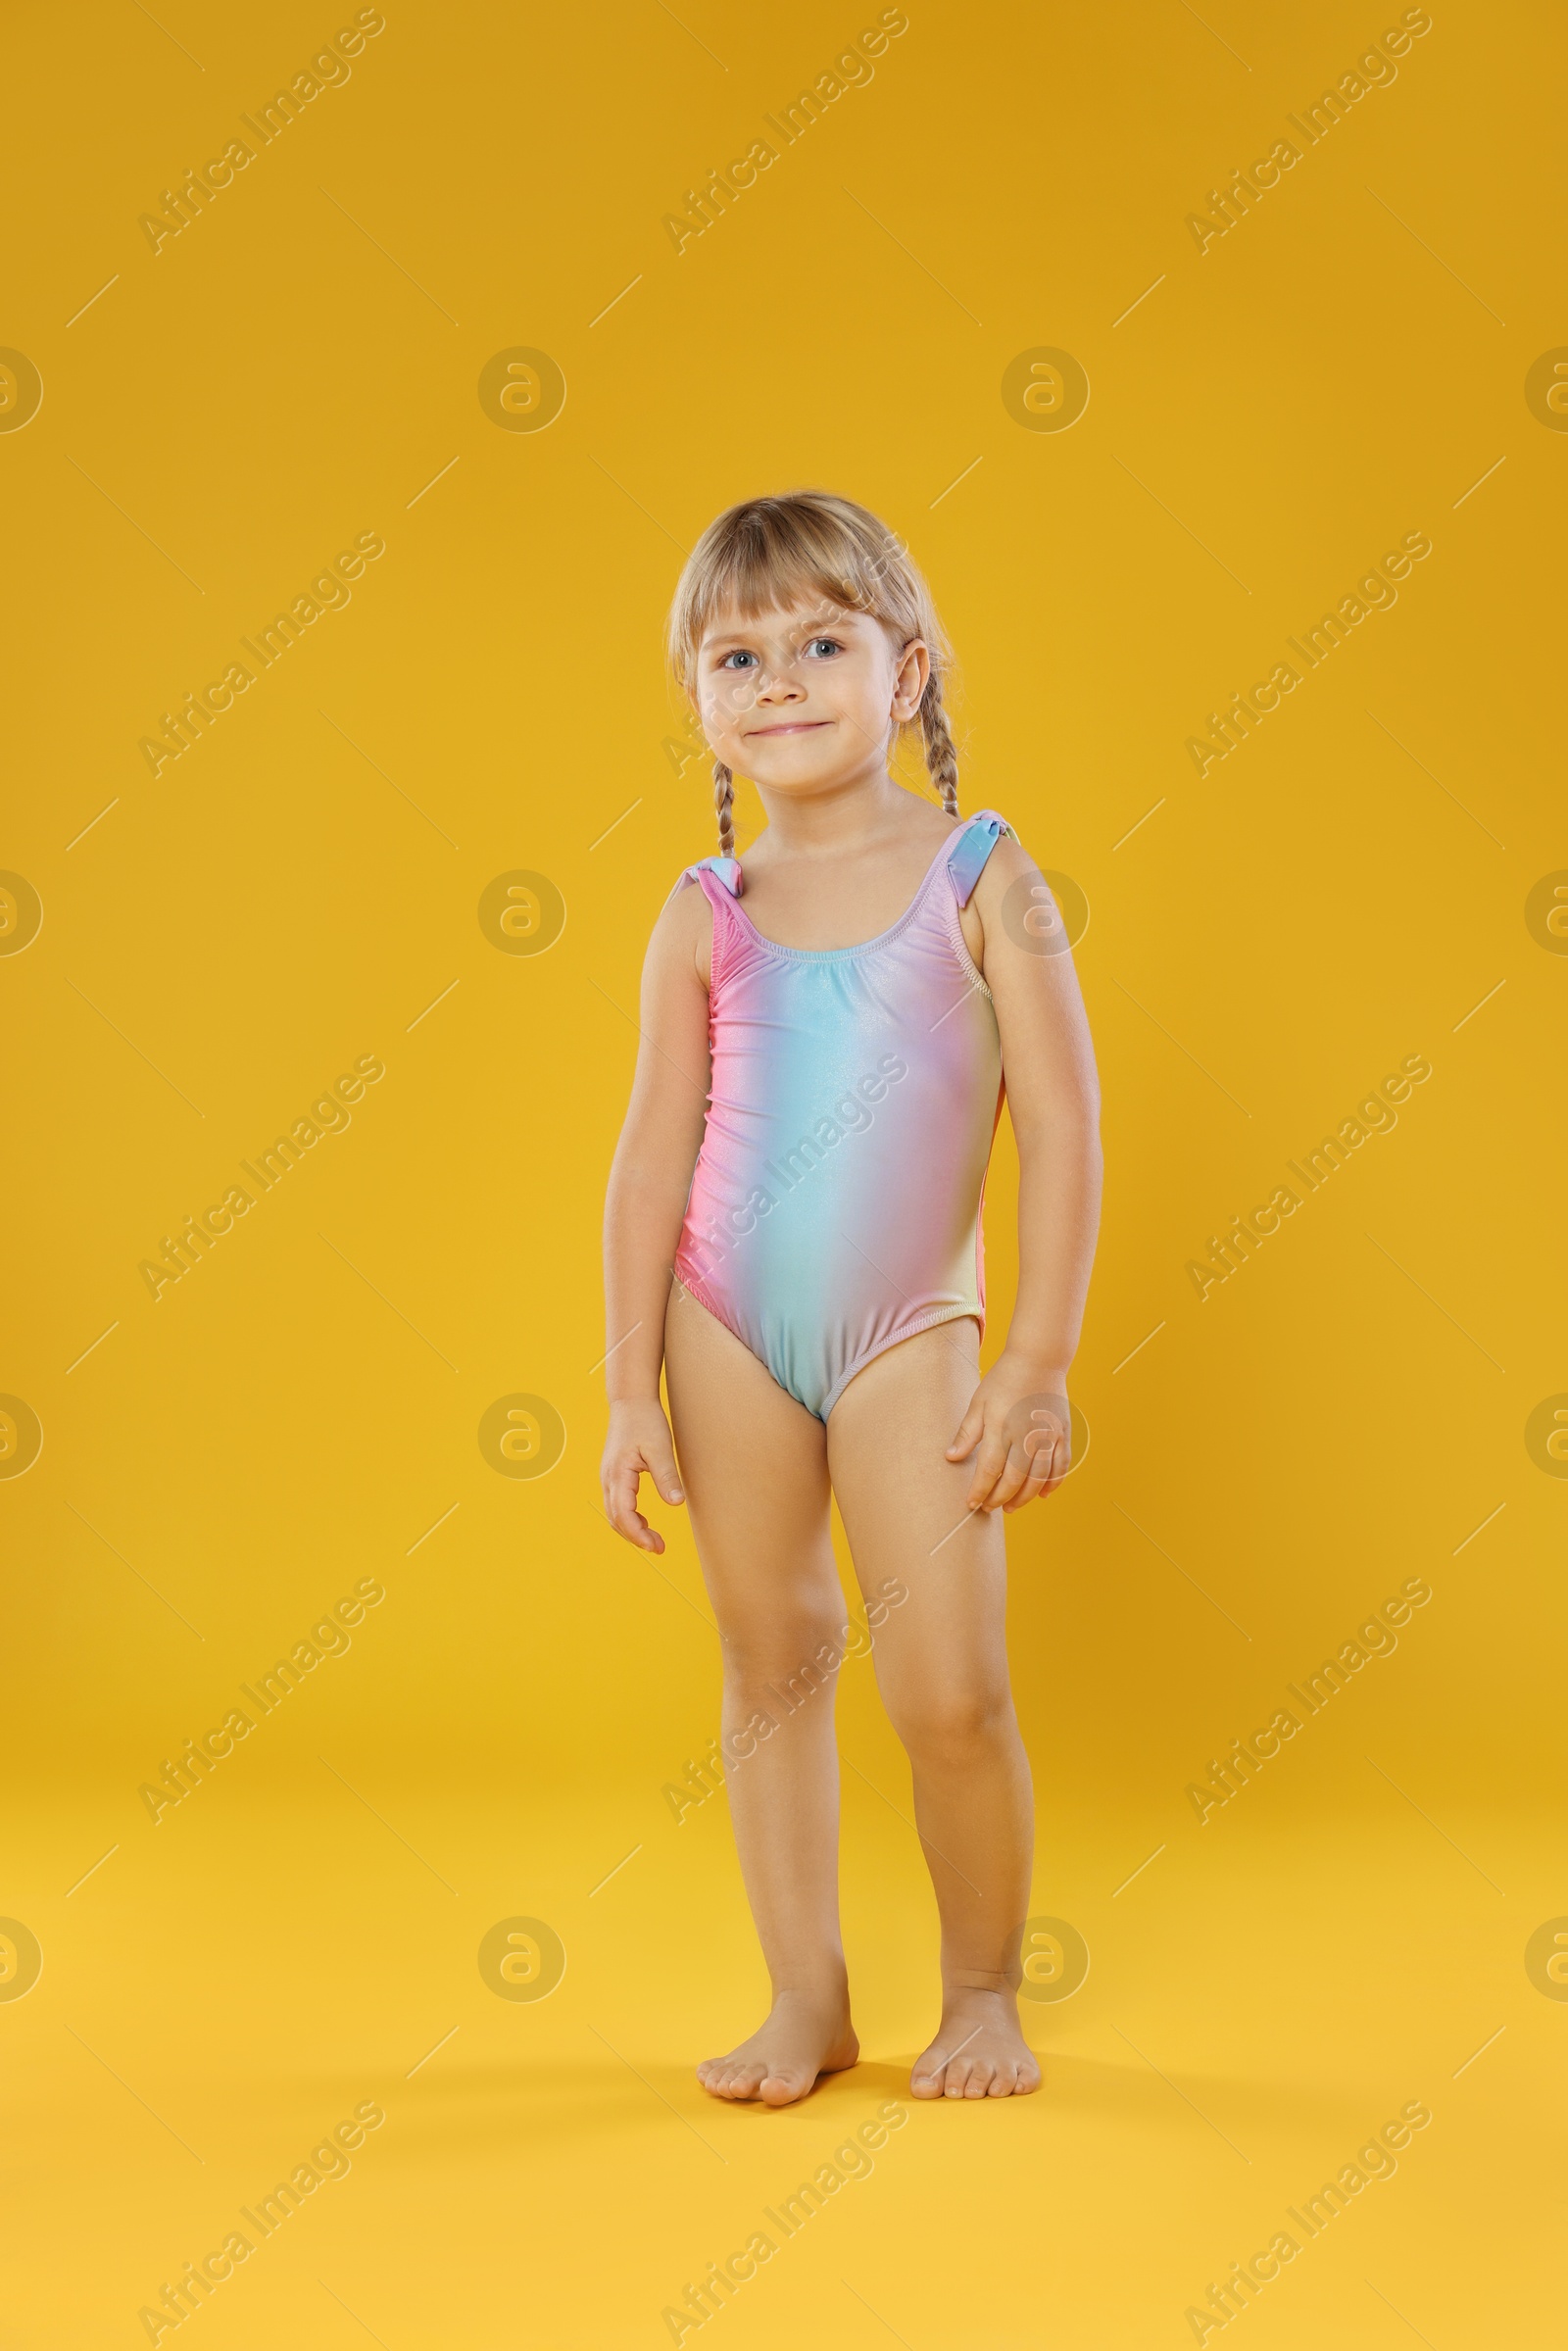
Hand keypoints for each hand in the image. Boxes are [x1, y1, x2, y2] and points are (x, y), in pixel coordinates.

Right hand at [601, 1399, 685, 1552]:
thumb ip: (667, 1476)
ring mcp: (609, 1476)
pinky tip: (645, 1521)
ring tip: (654, 1540)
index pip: (623, 1515)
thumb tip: (676, 1504)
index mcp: (618, 1474)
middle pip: (615, 1519)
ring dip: (631, 1529)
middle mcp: (608, 1478)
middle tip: (660, 1548)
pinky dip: (628, 1517)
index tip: (656, 1546)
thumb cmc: (646, 1421)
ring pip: (614, 1513)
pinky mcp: (614, 1474)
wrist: (631, 1400)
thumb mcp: (661, 1448)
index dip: (638, 1534)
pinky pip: (617, 1503)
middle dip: (636, 1537)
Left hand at [945, 1355, 1071, 1513]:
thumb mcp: (979, 1402)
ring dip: (1025, 1497)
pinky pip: (1061, 1466)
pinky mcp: (1062, 1433)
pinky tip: (1041, 1495)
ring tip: (1011, 1506)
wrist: (1039, 1358)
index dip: (980, 1490)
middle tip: (989, 1508)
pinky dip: (1052, 1484)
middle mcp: (1026, 1434)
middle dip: (1000, 1498)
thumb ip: (968, 1432)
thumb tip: (951, 1457)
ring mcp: (1048, 1435)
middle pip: (1014, 1479)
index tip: (971, 1503)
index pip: (989, 1469)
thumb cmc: (1004, 1379)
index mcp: (1001, 1426)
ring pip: (1039, 1478)